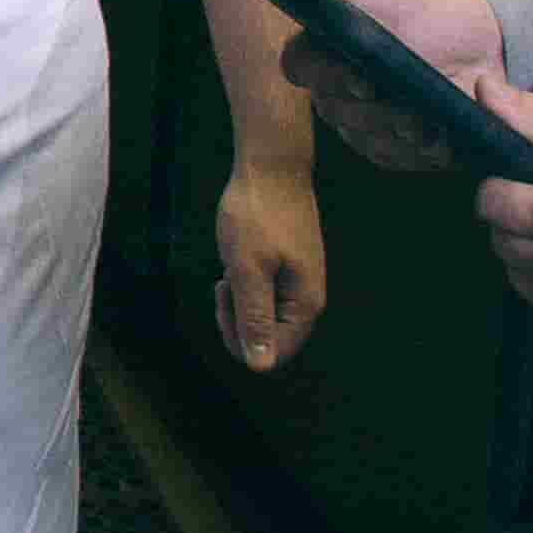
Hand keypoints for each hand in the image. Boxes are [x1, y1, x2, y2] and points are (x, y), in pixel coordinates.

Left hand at [212, 156, 327, 373]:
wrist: (271, 165)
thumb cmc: (257, 215)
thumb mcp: (247, 268)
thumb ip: (254, 318)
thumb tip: (260, 366)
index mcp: (305, 305)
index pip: (273, 353)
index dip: (241, 339)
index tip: (224, 300)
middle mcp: (308, 298)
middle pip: (269, 338)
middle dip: (238, 319)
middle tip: (224, 284)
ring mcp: (300, 282)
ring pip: (263, 314)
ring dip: (239, 300)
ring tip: (231, 267)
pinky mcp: (289, 267)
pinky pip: (264, 293)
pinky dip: (245, 283)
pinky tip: (237, 259)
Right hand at [271, 0, 503, 175]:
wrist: (485, 46)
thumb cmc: (429, 12)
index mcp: (324, 48)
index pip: (299, 66)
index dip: (323, 73)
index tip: (358, 73)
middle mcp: (334, 90)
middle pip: (335, 110)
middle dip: (372, 109)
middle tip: (406, 103)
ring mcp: (362, 123)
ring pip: (366, 137)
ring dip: (400, 130)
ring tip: (431, 121)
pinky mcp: (392, 149)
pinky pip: (395, 157)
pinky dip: (419, 150)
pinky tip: (442, 138)